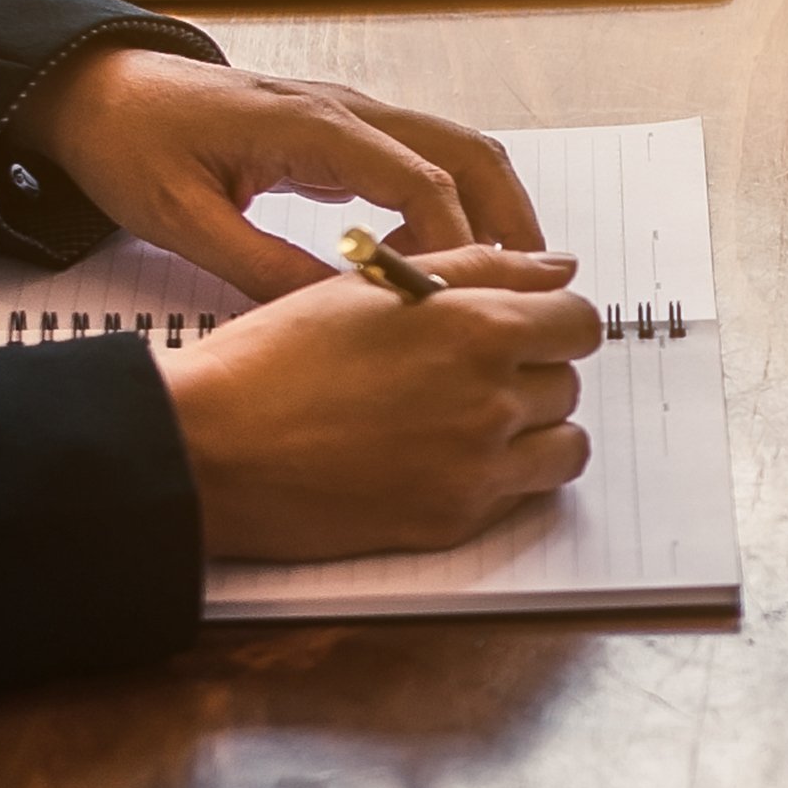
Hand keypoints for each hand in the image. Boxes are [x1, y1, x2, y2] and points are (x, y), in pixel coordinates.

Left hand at [7, 47, 542, 298]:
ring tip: (499, 280)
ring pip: (456, 151)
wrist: (98, 92)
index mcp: (311, 126)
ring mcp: (350, 115)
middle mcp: (346, 110)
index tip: (466, 302)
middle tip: (533, 287)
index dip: (456, 244)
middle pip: (467, 153)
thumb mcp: (183, 221)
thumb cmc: (132, 146)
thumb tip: (332, 316)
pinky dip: (450, 204)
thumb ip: (260, 268)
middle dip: (511, 219)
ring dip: (490, 209)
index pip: (420, 181)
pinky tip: (428, 258)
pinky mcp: (341, 130)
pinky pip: (421, 160)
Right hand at [157, 245, 602, 557]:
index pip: (579, 321)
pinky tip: (451, 459)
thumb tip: (558, 268)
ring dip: (534, 429)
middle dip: (534, 372)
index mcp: (476, 326)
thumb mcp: (374, 286)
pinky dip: (506, 477)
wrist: (208, 448)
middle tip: (472, 373)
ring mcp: (477, 465)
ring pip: (564, 444)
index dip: (551, 321)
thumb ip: (478, 269)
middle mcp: (490, 396)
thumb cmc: (276, 358)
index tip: (523, 328)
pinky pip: (525, 495)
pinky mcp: (454, 519)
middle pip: (569, 381)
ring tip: (469, 419)